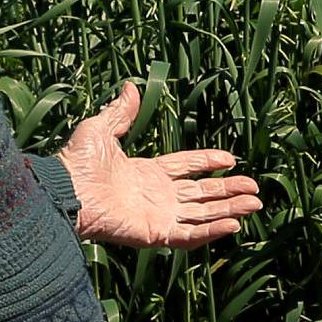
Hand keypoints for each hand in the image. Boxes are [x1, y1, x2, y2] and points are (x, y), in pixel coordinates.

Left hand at [54, 81, 261, 249]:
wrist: (65, 190)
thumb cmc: (77, 162)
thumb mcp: (100, 128)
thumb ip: (121, 112)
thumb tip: (130, 86)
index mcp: (147, 173)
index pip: (187, 168)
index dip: (208, 163)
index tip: (231, 159)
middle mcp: (157, 196)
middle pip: (202, 194)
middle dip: (229, 191)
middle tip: (255, 189)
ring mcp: (158, 216)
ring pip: (203, 214)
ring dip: (230, 209)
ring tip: (255, 204)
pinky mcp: (156, 233)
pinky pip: (190, 235)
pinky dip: (212, 231)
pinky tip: (234, 223)